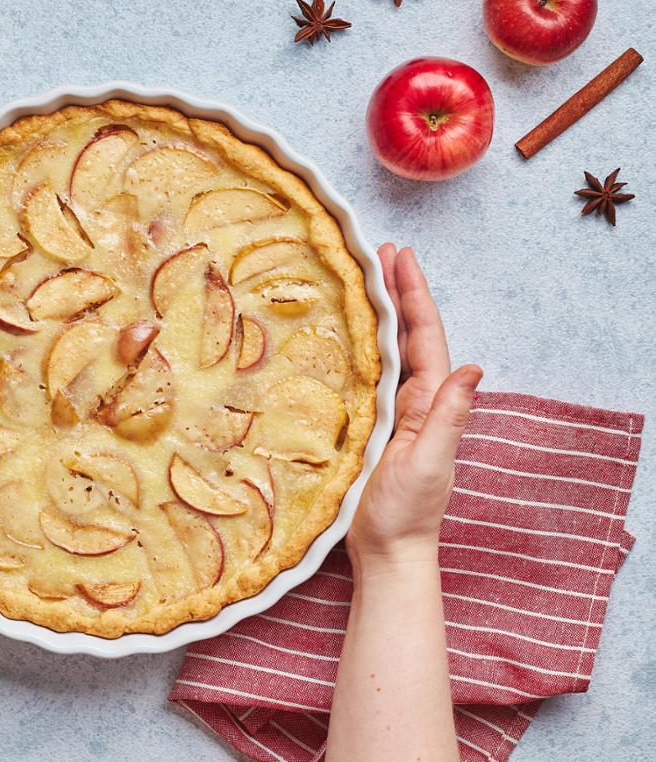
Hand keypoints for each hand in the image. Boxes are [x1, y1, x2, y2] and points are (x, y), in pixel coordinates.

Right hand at [347, 245, 481, 568]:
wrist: (386, 551)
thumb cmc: (407, 513)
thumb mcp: (431, 464)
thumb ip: (450, 418)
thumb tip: (474, 369)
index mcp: (428, 402)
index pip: (424, 337)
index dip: (414, 295)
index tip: (401, 257)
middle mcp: (411, 400)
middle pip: (405, 334)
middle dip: (395, 291)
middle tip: (378, 251)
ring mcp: (389, 411)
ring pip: (384, 349)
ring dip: (376, 312)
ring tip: (360, 277)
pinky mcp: (365, 425)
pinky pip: (362, 374)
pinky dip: (355, 346)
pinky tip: (340, 332)